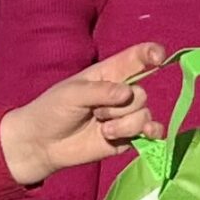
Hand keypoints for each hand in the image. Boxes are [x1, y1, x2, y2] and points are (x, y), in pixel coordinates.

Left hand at [0, 43, 167, 185]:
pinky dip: (150, 133)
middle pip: (141, 94)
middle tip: (96, 113)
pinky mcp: (127, 138)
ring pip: (144, 114)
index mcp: (109, 74)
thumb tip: (128, 94)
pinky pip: (149, 133)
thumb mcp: (71, 94)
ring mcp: (125, 117)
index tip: (158, 58)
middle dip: (121, 107)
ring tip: (102, 130)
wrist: (41, 144)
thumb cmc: (52, 110)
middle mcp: (121, 94)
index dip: (150, 54)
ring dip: (124, 124)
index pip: (136, 59)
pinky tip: (147, 134)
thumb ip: (101, 91)